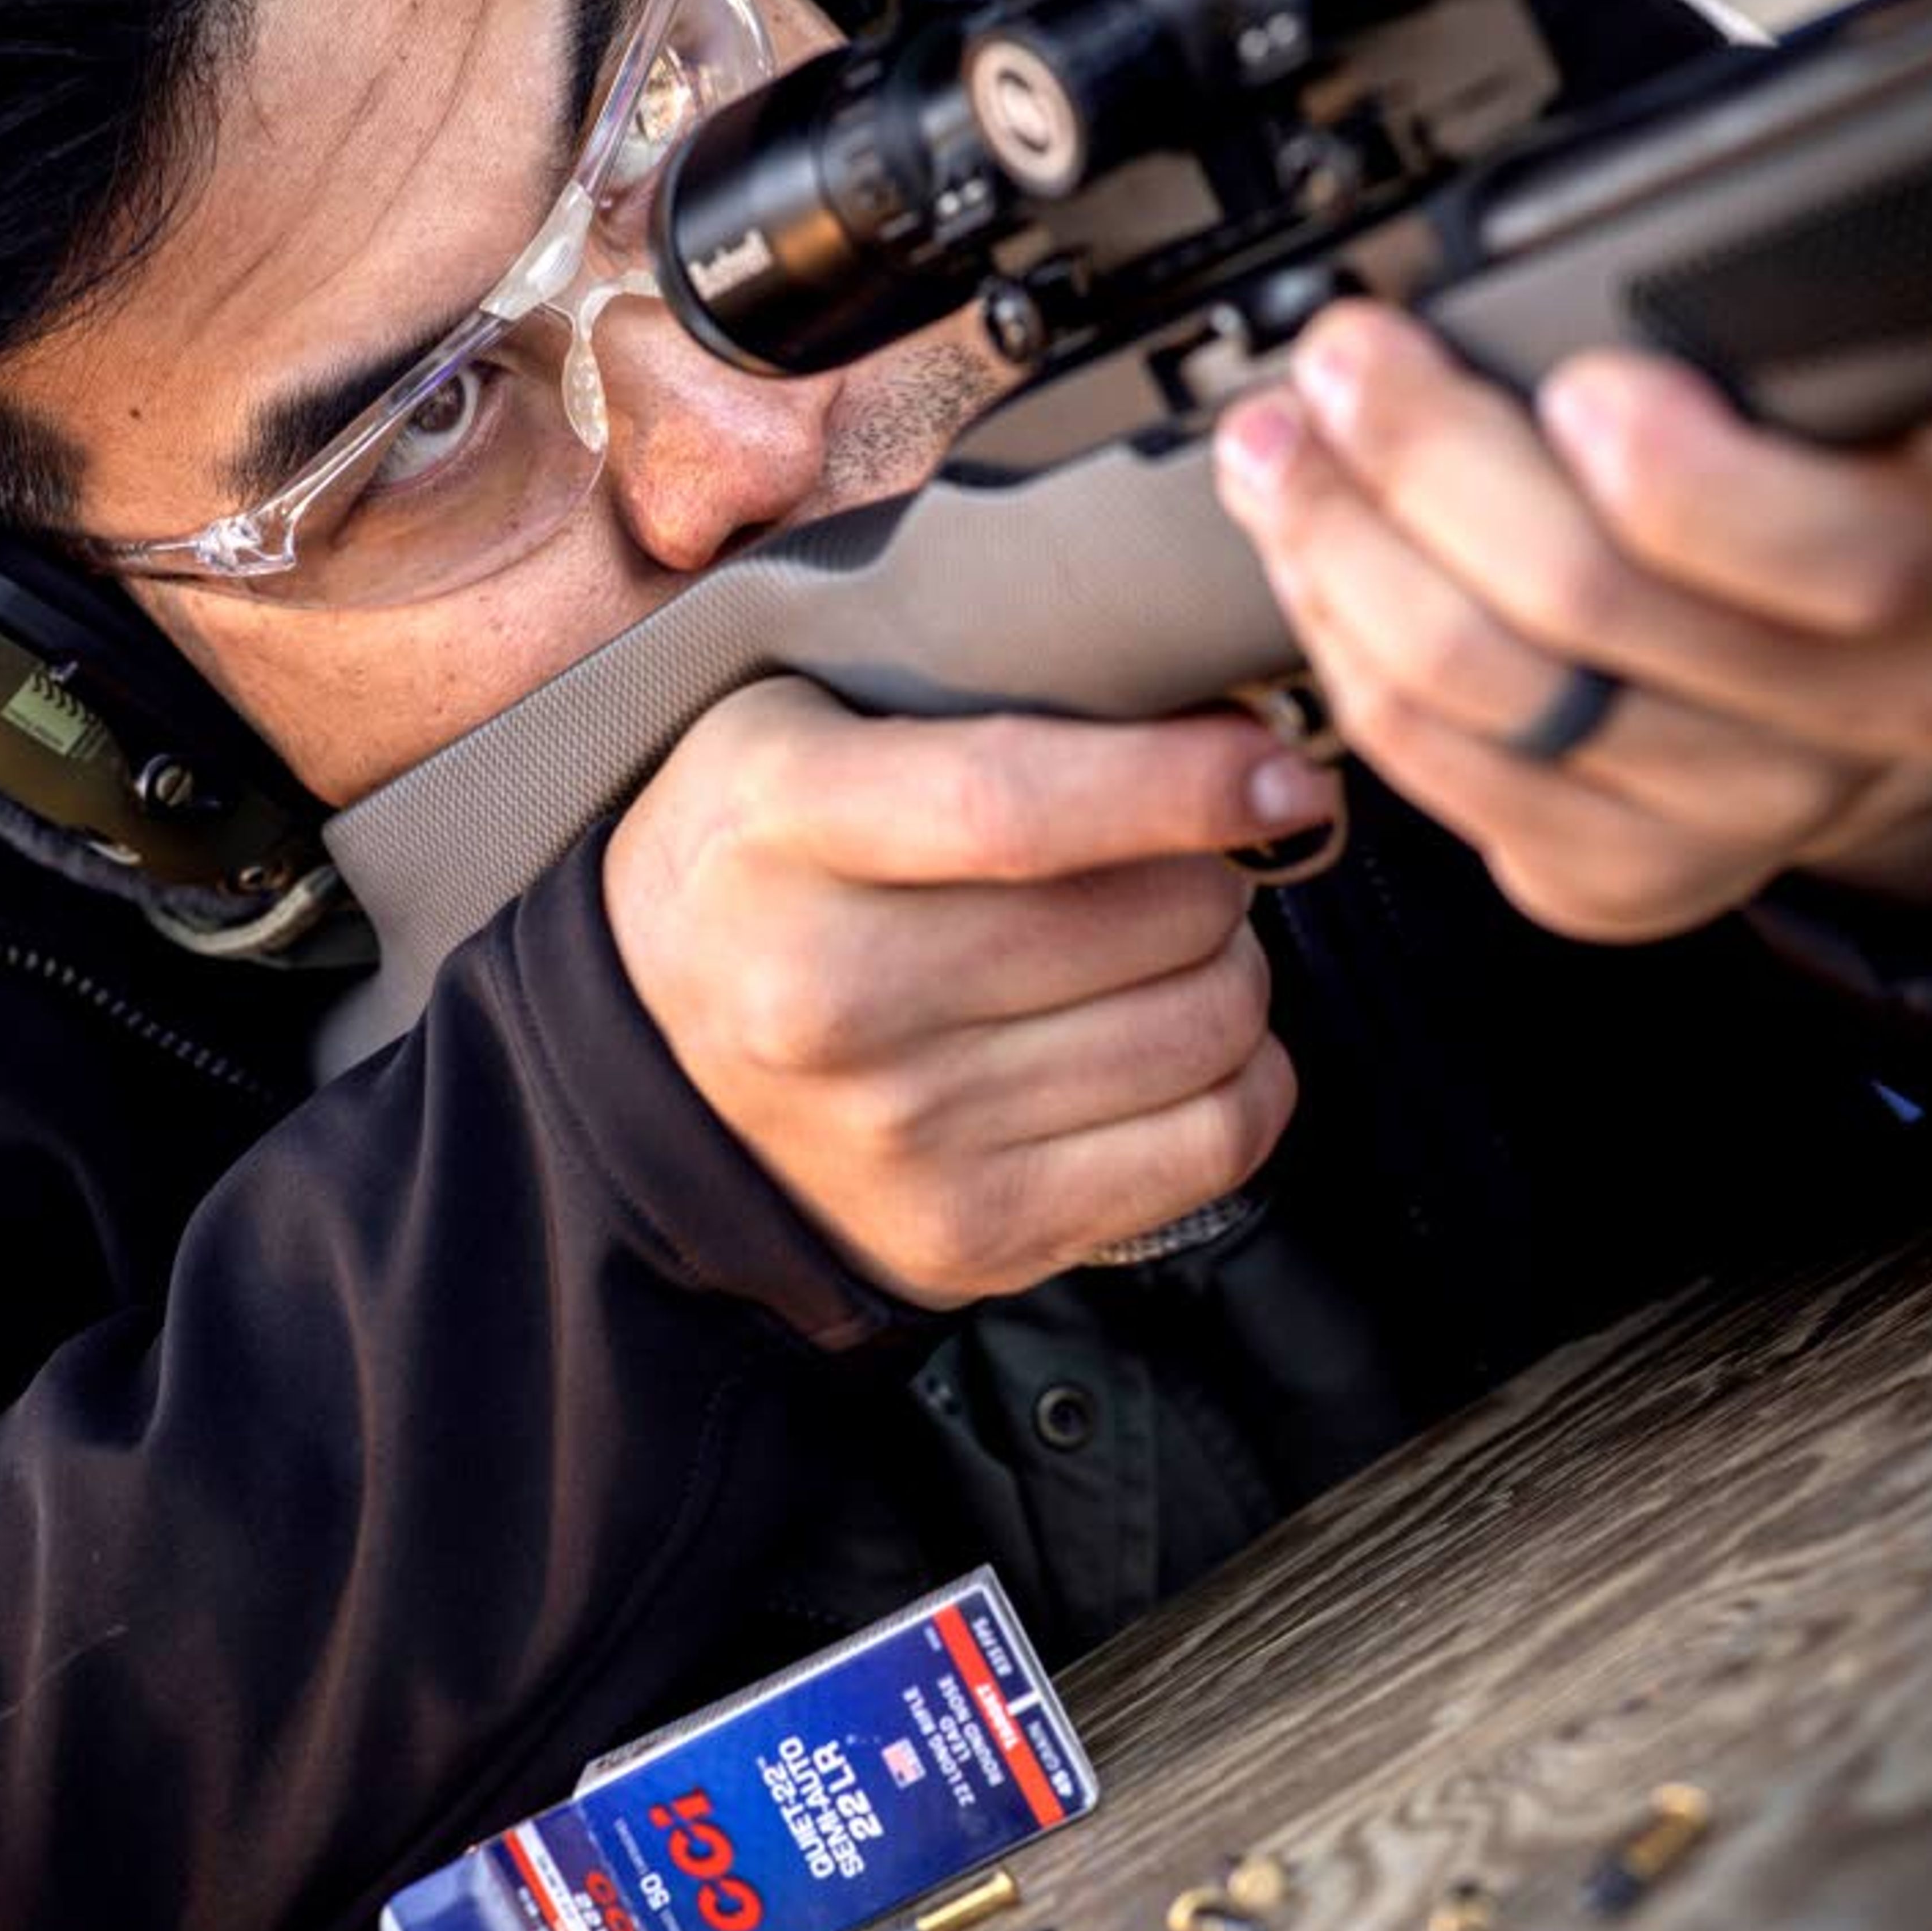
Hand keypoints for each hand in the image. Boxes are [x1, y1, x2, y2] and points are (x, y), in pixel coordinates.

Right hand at [604, 681, 1336, 1305]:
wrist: (650, 1062)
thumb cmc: (769, 860)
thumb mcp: (801, 724)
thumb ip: (979, 697)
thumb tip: (1226, 715)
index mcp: (783, 830)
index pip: (1014, 806)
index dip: (1179, 784)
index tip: (1281, 768)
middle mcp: (832, 998)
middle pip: (1149, 920)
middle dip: (1212, 870)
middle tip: (1170, 857)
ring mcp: (903, 1134)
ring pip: (1207, 1026)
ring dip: (1225, 972)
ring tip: (1154, 950)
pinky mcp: (974, 1232)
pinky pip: (1215, 1141)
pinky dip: (1239, 1079)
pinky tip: (1175, 1044)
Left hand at [1214, 301, 1931, 941]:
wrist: (1900, 667)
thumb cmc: (1876, 478)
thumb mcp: (1890, 383)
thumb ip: (1806, 337)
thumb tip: (1616, 272)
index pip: (1835, 557)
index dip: (1683, 478)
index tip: (1577, 380)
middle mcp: (1860, 716)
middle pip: (1588, 609)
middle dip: (1422, 462)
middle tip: (1343, 363)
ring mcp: (1740, 810)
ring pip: (1483, 699)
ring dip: (1342, 555)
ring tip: (1280, 452)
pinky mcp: (1635, 877)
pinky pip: (1446, 781)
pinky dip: (1348, 664)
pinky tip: (1314, 574)